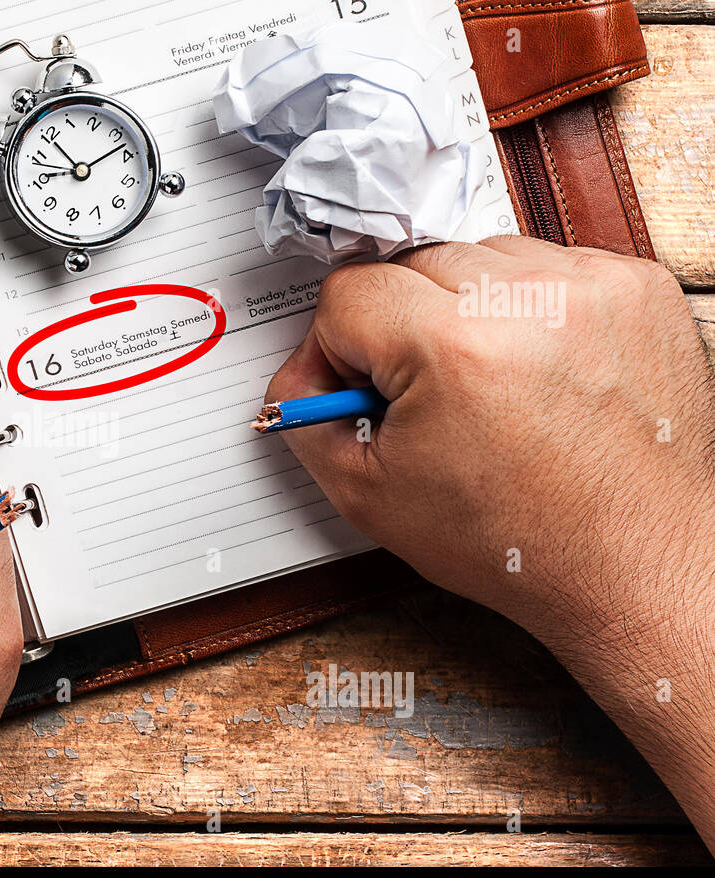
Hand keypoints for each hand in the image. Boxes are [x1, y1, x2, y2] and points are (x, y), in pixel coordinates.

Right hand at [266, 236, 714, 845]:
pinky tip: (535, 370)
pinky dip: (528, 308)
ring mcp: (592, 287)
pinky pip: (547, 265)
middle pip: (411, 264)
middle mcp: (529, 302)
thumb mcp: (372, 497)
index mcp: (453, 349)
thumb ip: (308, 421)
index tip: (359, 386)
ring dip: (463, 307)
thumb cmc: (520, 542)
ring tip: (485, 382)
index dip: (337, 346)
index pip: (348, 292)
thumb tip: (296, 377)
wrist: (636, 565)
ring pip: (479, 255)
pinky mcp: (637, 287)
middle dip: (400, 325)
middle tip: (423, 395)